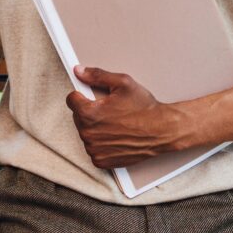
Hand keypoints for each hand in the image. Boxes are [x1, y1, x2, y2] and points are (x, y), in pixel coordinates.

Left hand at [65, 65, 182, 168]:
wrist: (162, 130)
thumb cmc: (144, 109)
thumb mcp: (123, 83)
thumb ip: (97, 75)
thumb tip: (79, 71)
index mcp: (89, 113)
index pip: (71, 100)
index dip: (82, 95)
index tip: (91, 97)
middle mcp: (88, 133)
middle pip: (78, 117)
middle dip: (91, 111)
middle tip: (111, 110)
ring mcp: (94, 149)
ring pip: (86, 133)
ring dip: (96, 128)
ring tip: (116, 123)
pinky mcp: (101, 161)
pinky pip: (93, 149)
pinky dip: (101, 143)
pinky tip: (115, 136)